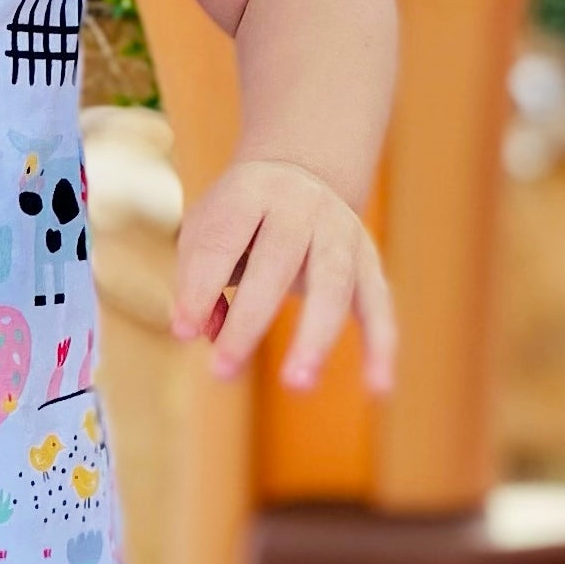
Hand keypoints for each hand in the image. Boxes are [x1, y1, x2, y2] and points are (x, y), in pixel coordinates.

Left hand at [169, 156, 396, 392]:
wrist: (301, 175)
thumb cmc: (238, 219)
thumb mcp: (205, 232)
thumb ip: (196, 280)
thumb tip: (201, 333)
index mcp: (251, 191)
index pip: (222, 242)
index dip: (200, 288)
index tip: (183, 332)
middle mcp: (302, 206)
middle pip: (278, 263)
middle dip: (249, 322)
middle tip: (224, 373)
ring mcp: (343, 232)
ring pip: (335, 285)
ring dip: (317, 337)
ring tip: (297, 384)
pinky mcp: (369, 262)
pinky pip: (379, 306)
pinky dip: (381, 347)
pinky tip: (378, 388)